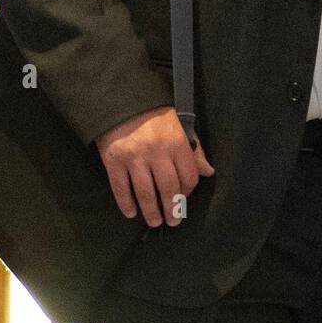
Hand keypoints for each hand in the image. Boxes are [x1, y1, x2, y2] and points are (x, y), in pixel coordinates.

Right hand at [96, 106, 214, 226]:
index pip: (188, 176)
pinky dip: (126, 204)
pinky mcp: (113, 161)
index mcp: (176, 141)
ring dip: (151, 212)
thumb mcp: (179, 126)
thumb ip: (193, 149)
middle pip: (168, 188)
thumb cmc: (154, 115)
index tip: (184, 198)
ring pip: (145, 193)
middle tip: (173, 221)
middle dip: (172, 209)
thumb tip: (208, 172)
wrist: (121, 100)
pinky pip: (120, 188)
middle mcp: (156, 151)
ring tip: (155, 222)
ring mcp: (134, 157)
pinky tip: (131, 212)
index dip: (189, 191)